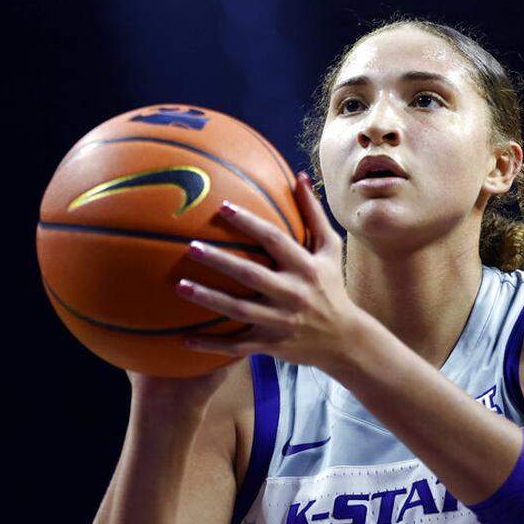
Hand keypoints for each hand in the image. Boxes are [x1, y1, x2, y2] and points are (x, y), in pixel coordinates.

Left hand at [176, 172, 364, 370]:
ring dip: (208, 299)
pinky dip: (211, 345)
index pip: (274, 241)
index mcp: (306, 268)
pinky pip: (236, 346)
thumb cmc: (332, 286)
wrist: (344, 339)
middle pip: (251, 276)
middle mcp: (293, 294)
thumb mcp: (330, 249)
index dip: (249, 223)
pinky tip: (183, 338)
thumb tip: (298, 176)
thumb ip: (313, 214)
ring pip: (239, 311)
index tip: (222, 207)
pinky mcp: (271, 345)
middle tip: (190, 246)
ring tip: (180, 286)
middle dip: (220, 261)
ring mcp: (280, 322)